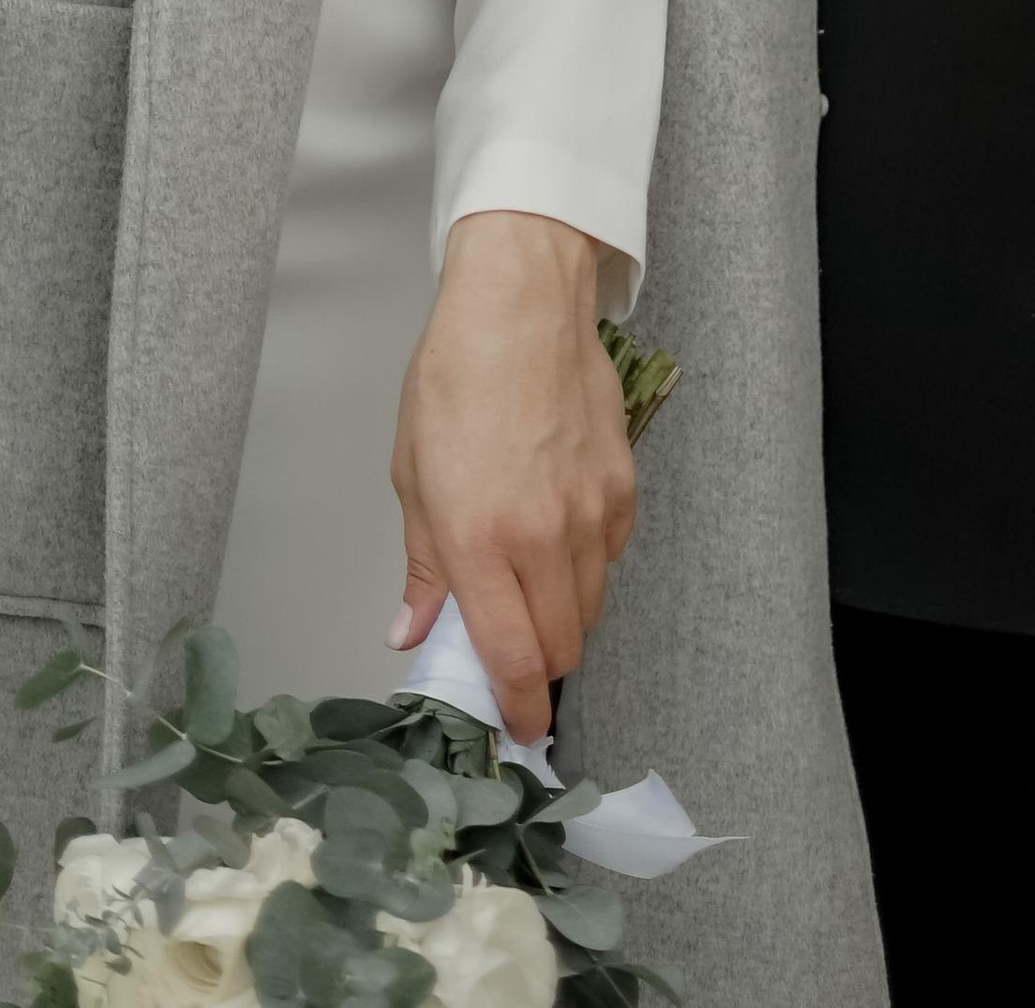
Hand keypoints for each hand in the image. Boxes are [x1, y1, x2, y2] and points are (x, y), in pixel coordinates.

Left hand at [388, 209, 635, 743]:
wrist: (520, 305)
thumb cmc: (456, 378)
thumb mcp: (412, 474)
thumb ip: (422, 564)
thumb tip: (412, 631)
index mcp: (479, 539)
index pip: (513, 659)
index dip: (519, 709)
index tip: (518, 730)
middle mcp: (542, 537)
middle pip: (561, 647)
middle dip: (540, 669)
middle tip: (515, 657)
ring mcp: (590, 513)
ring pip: (591, 607)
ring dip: (564, 618)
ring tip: (532, 587)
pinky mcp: (622, 488)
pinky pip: (611, 556)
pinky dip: (588, 564)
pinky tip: (559, 532)